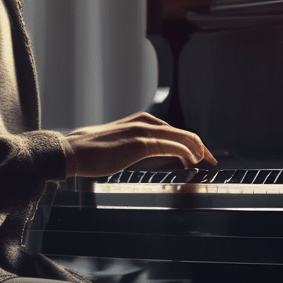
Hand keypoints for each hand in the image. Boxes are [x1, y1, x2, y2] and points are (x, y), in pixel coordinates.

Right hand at [63, 112, 216, 177]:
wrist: (71, 152)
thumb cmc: (90, 152)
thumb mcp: (117, 148)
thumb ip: (133, 150)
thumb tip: (147, 159)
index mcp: (139, 122)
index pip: (172, 131)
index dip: (190, 142)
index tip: (200, 155)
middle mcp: (144, 122)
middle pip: (181, 132)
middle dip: (199, 146)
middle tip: (212, 159)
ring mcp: (142, 130)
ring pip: (180, 136)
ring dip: (197, 148)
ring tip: (206, 160)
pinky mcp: (140, 142)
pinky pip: (171, 145)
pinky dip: (186, 151)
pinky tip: (193, 160)